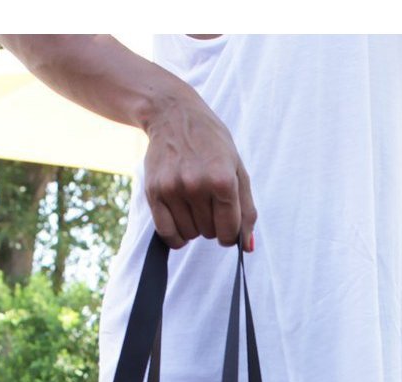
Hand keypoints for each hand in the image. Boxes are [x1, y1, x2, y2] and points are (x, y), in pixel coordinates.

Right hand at [143, 94, 255, 249]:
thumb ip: (246, 209)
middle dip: (213, 224)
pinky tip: (181, 221)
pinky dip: (177, 236)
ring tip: (194, 202)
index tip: (227, 223)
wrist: (174, 114)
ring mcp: (173, 188)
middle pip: (210, 233)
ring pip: (190, 235)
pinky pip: (167, 234)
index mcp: (222, 179)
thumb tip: (248, 247)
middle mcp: (196, 185)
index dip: (231, 233)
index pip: (229, 231)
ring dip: (194, 227)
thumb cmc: (211, 143)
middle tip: (208, 201)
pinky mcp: (154, 192)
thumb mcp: (237, 169)